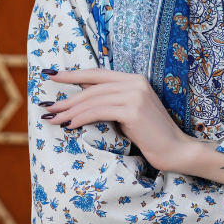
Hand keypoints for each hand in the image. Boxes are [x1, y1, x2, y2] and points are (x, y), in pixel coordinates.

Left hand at [39, 68, 190, 171]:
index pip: (97, 74)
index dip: (72, 74)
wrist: (176, 150)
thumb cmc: (151, 136)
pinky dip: (81, 118)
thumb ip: (109, 102)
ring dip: (69, 110)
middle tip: (47, 107)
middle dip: (66, 98)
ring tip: (53, 119)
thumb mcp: (127, 113)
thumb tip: (80, 98)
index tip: (51, 75)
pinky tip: (70, 124)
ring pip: (93, 100)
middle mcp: (135, 82)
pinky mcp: (133, 110)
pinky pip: (99, 112)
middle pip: (92, 87)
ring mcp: (135, 95)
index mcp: (134, 79)